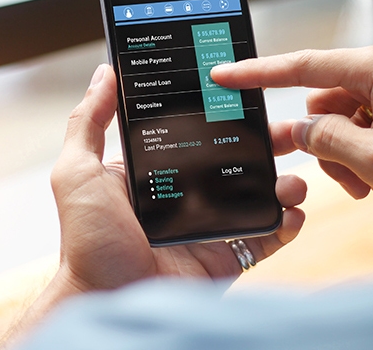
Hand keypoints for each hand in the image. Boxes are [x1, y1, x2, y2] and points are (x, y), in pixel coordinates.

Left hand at [49, 63, 305, 293]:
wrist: (106, 300)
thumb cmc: (87, 240)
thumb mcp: (77, 173)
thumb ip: (88, 123)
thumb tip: (104, 73)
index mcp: (153, 172)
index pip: (195, 134)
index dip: (220, 115)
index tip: (245, 95)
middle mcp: (183, 195)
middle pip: (233, 162)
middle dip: (264, 145)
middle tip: (288, 133)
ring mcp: (206, 226)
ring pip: (256, 197)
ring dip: (283, 184)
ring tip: (295, 179)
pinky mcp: (224, 256)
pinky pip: (264, 237)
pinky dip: (286, 224)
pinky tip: (294, 212)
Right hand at [210, 44, 372, 210]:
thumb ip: (326, 142)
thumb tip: (297, 131)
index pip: (300, 66)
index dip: (256, 72)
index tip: (223, 74)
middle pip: (320, 104)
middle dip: (322, 144)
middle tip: (347, 179)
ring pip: (338, 122)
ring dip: (343, 156)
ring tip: (372, 185)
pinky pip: (359, 128)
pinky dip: (360, 155)